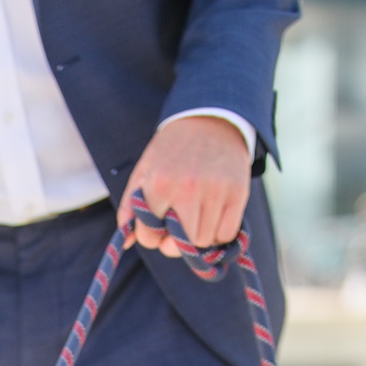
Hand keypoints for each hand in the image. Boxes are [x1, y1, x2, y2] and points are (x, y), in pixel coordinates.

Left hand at [119, 114, 249, 254]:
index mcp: (159, 185)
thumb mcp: (142, 173)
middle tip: (176, 229)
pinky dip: (219, 233)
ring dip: (198, 238)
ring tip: (194, 219)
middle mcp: (188, 189)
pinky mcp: (239, 192)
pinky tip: (212, 218)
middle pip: (180, 245)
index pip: (149, 237)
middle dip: (175, 243)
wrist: (210, 120)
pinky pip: (227, 234)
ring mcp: (216, 191)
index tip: (157, 226)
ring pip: (205, 241)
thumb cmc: (170, 152)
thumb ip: (129, 208)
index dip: (151, 237)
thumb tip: (127, 243)